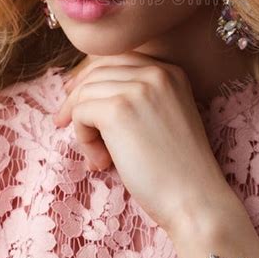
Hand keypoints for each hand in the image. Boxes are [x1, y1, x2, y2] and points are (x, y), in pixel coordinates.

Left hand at [53, 51, 235, 236]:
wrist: (194, 198)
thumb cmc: (177, 169)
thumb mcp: (164, 117)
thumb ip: (136, 98)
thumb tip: (82, 90)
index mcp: (171, 71)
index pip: (118, 59)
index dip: (91, 77)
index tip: (75, 97)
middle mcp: (156, 71)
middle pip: (97, 70)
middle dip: (76, 96)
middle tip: (64, 122)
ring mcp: (137, 88)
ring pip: (85, 92)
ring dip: (82, 126)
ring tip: (100, 158)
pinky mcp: (118, 109)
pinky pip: (80, 113)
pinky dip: (83, 138)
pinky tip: (101, 162)